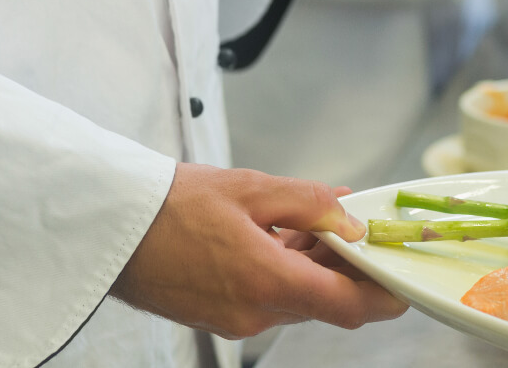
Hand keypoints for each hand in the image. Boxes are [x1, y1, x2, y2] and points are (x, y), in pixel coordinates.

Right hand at [111, 163, 407, 338]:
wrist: (106, 227)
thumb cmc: (167, 205)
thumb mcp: (250, 188)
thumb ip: (310, 203)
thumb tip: (349, 217)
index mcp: (268, 281)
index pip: (349, 306)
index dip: (385, 296)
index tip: (401, 278)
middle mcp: (255, 312)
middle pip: (323, 301)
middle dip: (345, 270)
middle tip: (356, 232)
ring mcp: (234, 319)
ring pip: (295, 298)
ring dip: (311, 268)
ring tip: (309, 224)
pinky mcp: (216, 315)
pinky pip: (265, 298)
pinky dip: (281, 272)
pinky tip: (276, 237)